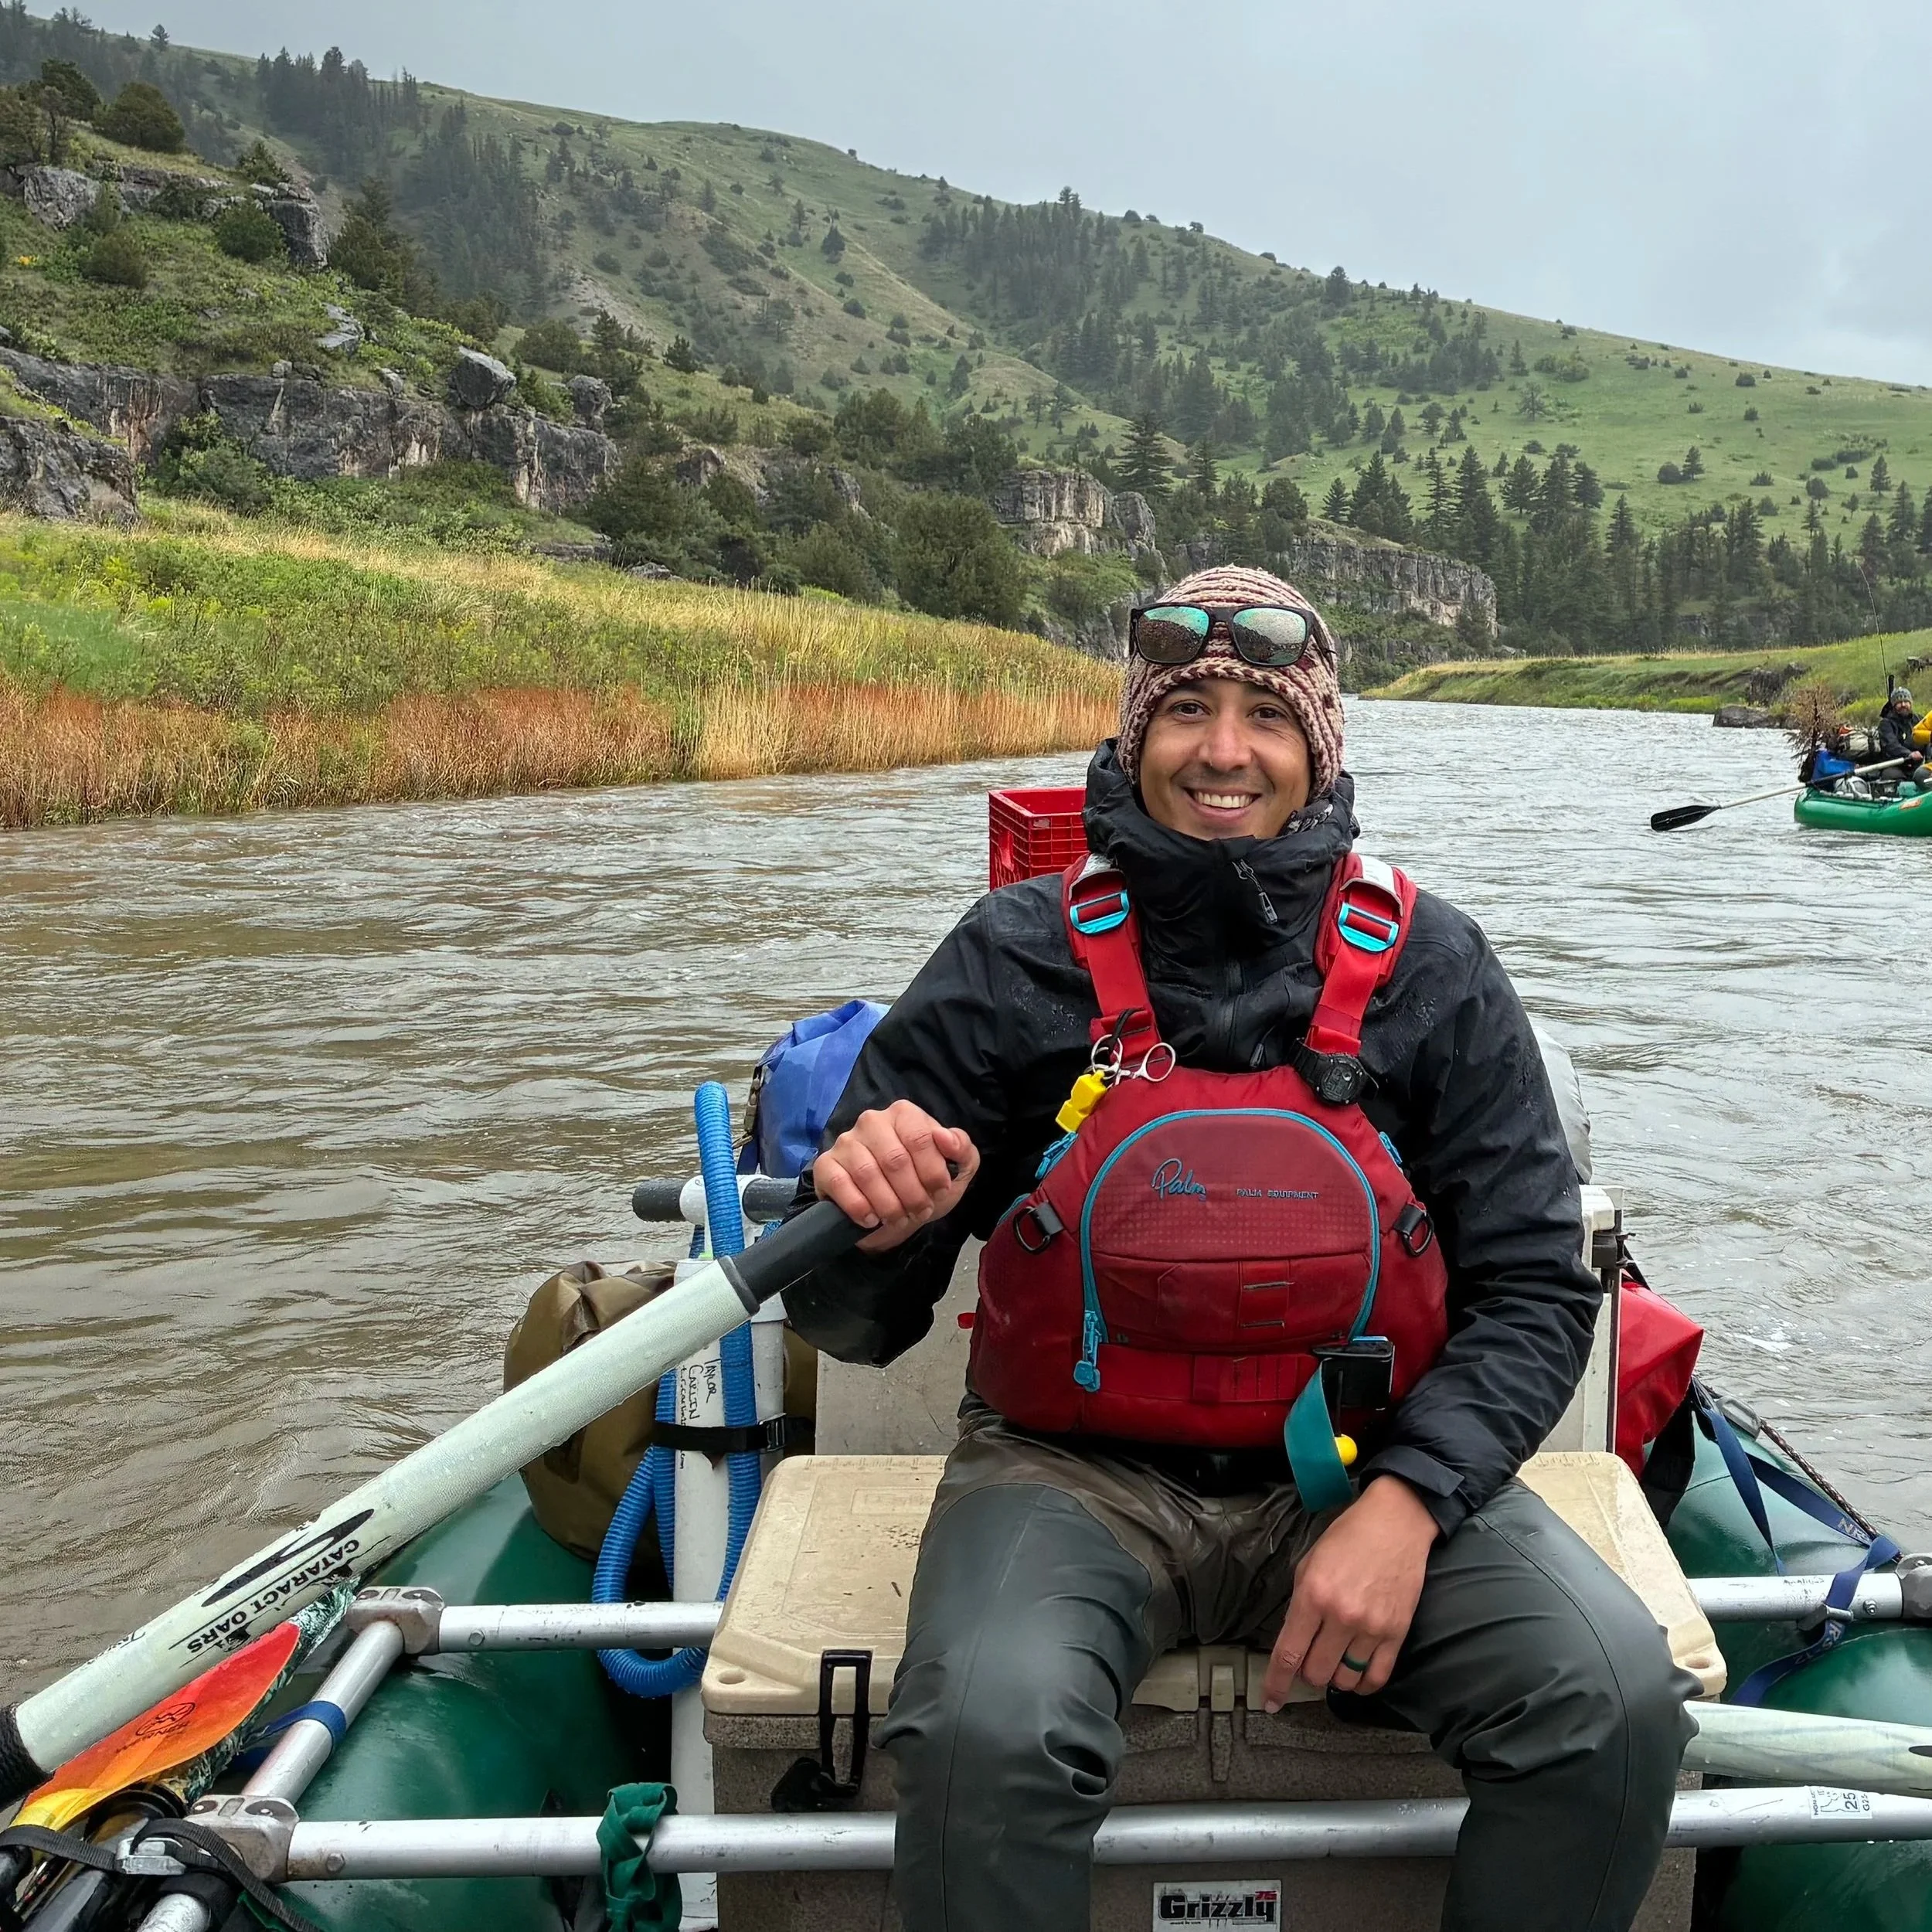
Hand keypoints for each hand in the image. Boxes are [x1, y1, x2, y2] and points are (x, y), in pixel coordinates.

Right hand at [810, 1101, 978, 1252]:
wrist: (893, 1214)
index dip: (933, 1172)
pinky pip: (840, 1184)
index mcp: (904, 1114)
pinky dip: (859, 1208)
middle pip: (895, 1159)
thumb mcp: (956, 1169)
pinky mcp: (826, 1165)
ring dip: (889, 1205)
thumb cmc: (924, 1184)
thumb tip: (946, 1137)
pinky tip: (871, 1219)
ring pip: (868, 1174)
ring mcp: (846, 1142)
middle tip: (919, 1211)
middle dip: (913, 1194)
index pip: (920, 1138)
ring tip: (898, 1218)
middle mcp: (872, 1121)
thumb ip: (962, 1149)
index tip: (940, 1192)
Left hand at [1261, 1475, 1438, 1706]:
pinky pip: (1377, 1677)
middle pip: (1316, 1673)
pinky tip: (1356, 1674)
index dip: (1275, 1683)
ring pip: (1345, 1679)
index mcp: (1313, 1595)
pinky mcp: (1397, 1632)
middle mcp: (1341, 1616)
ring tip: (1335, 1659)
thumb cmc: (1348, 1537)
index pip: (1288, 1653)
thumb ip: (1299, 1604)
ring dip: (1335, 1676)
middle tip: (1310, 1657)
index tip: (1270, 1702)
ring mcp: (1371, 1627)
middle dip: (1307, 1672)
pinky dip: (1363, 1684)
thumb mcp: (1309, 1563)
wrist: (1396, 1524)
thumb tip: (1294, 1641)